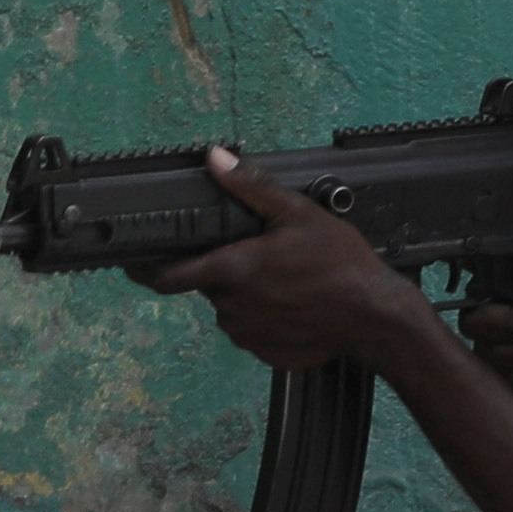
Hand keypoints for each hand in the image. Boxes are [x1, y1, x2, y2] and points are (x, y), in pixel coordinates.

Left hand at [143, 150, 431, 372]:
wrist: (376, 317)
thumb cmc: (341, 264)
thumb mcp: (300, 214)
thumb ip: (252, 187)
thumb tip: (216, 159)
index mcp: (232, 270)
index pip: (166, 276)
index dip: (146, 269)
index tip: (136, 264)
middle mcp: (230, 306)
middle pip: (211, 285)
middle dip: (229, 271)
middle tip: (267, 259)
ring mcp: (246, 333)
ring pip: (233, 309)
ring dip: (248, 296)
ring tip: (289, 283)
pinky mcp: (264, 352)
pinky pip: (254, 332)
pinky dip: (267, 319)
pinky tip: (297, 306)